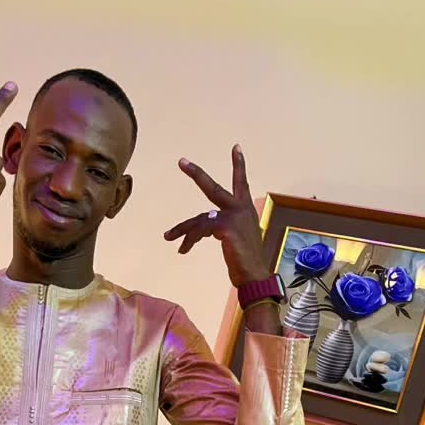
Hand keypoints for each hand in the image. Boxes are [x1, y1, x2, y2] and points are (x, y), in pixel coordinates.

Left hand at [164, 145, 270, 286]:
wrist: (255, 276)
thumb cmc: (246, 262)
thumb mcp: (236, 240)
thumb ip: (223, 228)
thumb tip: (203, 228)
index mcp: (246, 210)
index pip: (241, 183)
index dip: (239, 165)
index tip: (236, 147)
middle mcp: (241, 209)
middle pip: (214, 188)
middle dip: (196, 174)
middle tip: (181, 161)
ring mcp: (234, 217)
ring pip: (199, 218)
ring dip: (182, 229)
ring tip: (169, 237)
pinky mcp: (227, 228)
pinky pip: (200, 230)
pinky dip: (189, 239)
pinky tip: (184, 249)